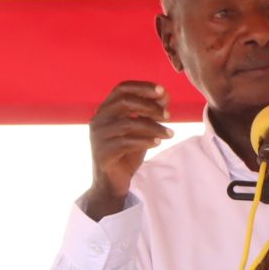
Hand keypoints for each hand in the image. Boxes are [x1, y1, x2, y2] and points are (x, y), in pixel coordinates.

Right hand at [82, 81, 171, 219]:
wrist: (111, 183)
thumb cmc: (126, 154)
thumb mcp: (140, 130)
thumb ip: (149, 113)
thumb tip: (164, 94)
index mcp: (105, 110)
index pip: (121, 89)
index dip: (142, 86)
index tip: (162, 91)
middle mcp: (98, 120)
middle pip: (124, 102)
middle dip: (150, 106)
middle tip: (168, 115)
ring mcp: (99, 136)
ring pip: (129, 123)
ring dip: (153, 126)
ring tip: (170, 133)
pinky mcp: (103, 153)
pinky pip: (127, 142)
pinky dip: (146, 141)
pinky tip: (158, 142)